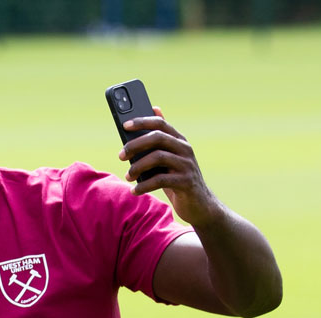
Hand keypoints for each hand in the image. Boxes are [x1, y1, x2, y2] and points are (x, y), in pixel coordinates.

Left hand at [118, 107, 224, 227]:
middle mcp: (185, 149)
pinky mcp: (186, 182)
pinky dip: (144, 186)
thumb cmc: (177, 179)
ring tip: (128, 176)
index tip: (125, 125)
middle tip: (121, 156)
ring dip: (137, 166)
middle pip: (157, 138)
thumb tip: (153, 111)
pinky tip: (135, 191)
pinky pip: (160, 180)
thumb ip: (159, 141)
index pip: (161, 124)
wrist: (199, 204)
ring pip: (158, 157)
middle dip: (135, 145)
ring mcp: (187, 165)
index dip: (142, 122)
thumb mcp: (168, 159)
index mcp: (179, 141)